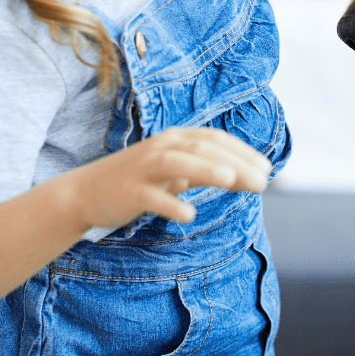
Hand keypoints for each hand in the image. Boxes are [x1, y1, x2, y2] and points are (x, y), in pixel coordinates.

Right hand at [59, 126, 271, 230]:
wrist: (87, 192)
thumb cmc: (141, 180)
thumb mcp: (177, 173)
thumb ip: (209, 172)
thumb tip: (250, 178)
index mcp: (175, 139)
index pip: (214, 139)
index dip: (242, 151)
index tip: (267, 168)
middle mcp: (162, 147)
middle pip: (202, 148)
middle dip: (234, 162)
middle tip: (262, 182)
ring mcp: (144, 168)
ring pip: (178, 163)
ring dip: (205, 169)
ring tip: (231, 180)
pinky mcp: (130, 191)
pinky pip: (153, 197)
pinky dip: (171, 205)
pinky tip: (190, 216)